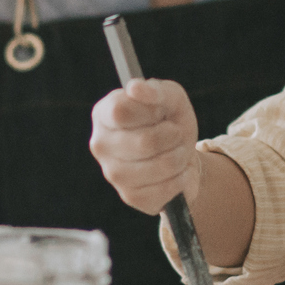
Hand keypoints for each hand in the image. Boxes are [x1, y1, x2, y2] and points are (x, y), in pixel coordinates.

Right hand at [90, 78, 200, 213]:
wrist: (183, 154)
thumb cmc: (170, 120)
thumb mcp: (170, 97)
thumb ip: (154, 89)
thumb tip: (135, 88)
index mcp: (104, 114)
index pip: (120, 112)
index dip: (150, 111)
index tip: (160, 111)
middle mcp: (101, 144)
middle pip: (144, 142)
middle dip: (173, 135)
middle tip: (175, 133)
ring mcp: (112, 174)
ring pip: (159, 166)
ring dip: (180, 156)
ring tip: (178, 151)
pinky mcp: (130, 197)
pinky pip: (166, 188)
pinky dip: (181, 178)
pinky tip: (177, 172)